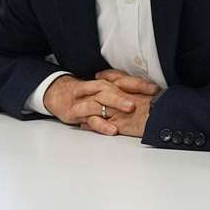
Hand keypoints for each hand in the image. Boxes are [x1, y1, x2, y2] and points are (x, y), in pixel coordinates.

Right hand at [42, 71, 158, 136]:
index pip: (121, 80)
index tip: (154, 88)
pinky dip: (102, 125)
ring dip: (114, 105)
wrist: (55, 93)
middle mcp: (93, 90)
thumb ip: (119, 90)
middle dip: (124, 93)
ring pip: (98, 102)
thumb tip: (147, 95)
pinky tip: (113, 129)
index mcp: (102, 82)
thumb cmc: (84, 93)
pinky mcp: (77, 114)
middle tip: (139, 98)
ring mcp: (84, 101)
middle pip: (108, 89)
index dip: (137, 83)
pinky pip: (91, 120)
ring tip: (130, 109)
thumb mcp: (100, 89)